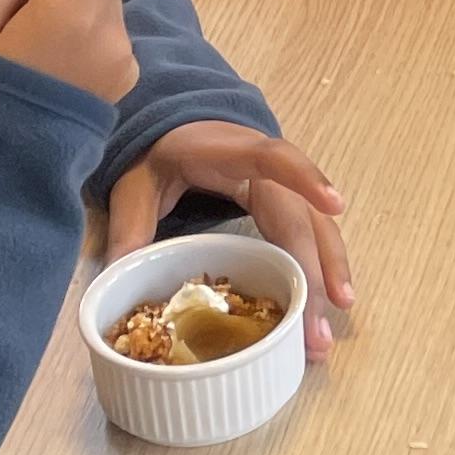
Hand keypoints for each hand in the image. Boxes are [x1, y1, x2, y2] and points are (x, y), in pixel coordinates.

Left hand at [103, 123, 353, 357]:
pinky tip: (329, 303)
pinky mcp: (281, 204)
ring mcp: (280, 186)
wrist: (171, 127)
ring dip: (327, 275)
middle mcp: (267, 169)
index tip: (336, 205)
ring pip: (315, 229)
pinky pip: (308, 235)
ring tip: (330, 323)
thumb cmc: (159, 152)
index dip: (306, 179)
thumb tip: (118, 277)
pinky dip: (320, 268)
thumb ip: (130, 224)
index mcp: (232, 151)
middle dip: (313, 272)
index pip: (276, 159)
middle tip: (314, 328)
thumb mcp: (136, 182)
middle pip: (300, 217)